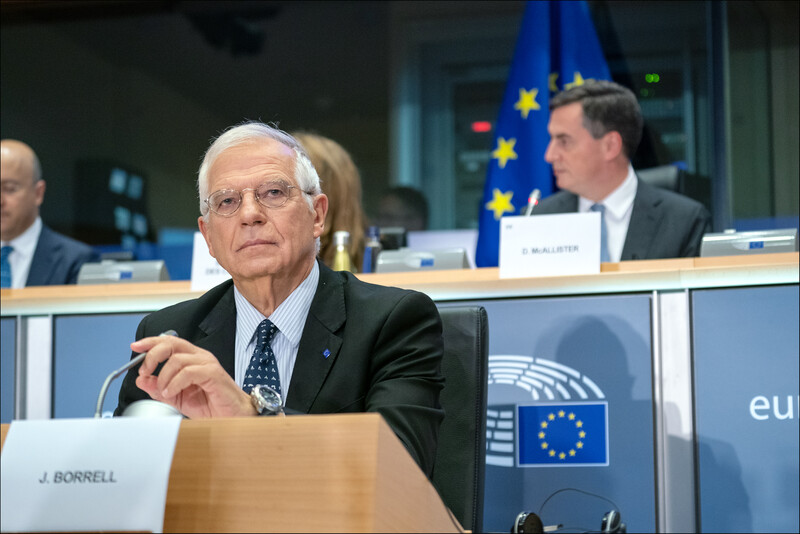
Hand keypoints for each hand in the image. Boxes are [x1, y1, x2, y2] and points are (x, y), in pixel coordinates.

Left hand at [132, 335, 255, 418]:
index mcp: (191, 358)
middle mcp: (199, 357)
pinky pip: (187, 372)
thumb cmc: (211, 405)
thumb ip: (159, 388)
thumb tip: (141, 379)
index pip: (168, 342)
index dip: (150, 342)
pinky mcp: (213, 373)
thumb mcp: (177, 397)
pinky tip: (171, 393)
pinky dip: (174, 383)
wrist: (232, 417)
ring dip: (163, 377)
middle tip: (145, 372)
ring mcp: (207, 363)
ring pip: (176, 359)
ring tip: (164, 392)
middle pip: (171, 344)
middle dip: (152, 356)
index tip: (136, 346)